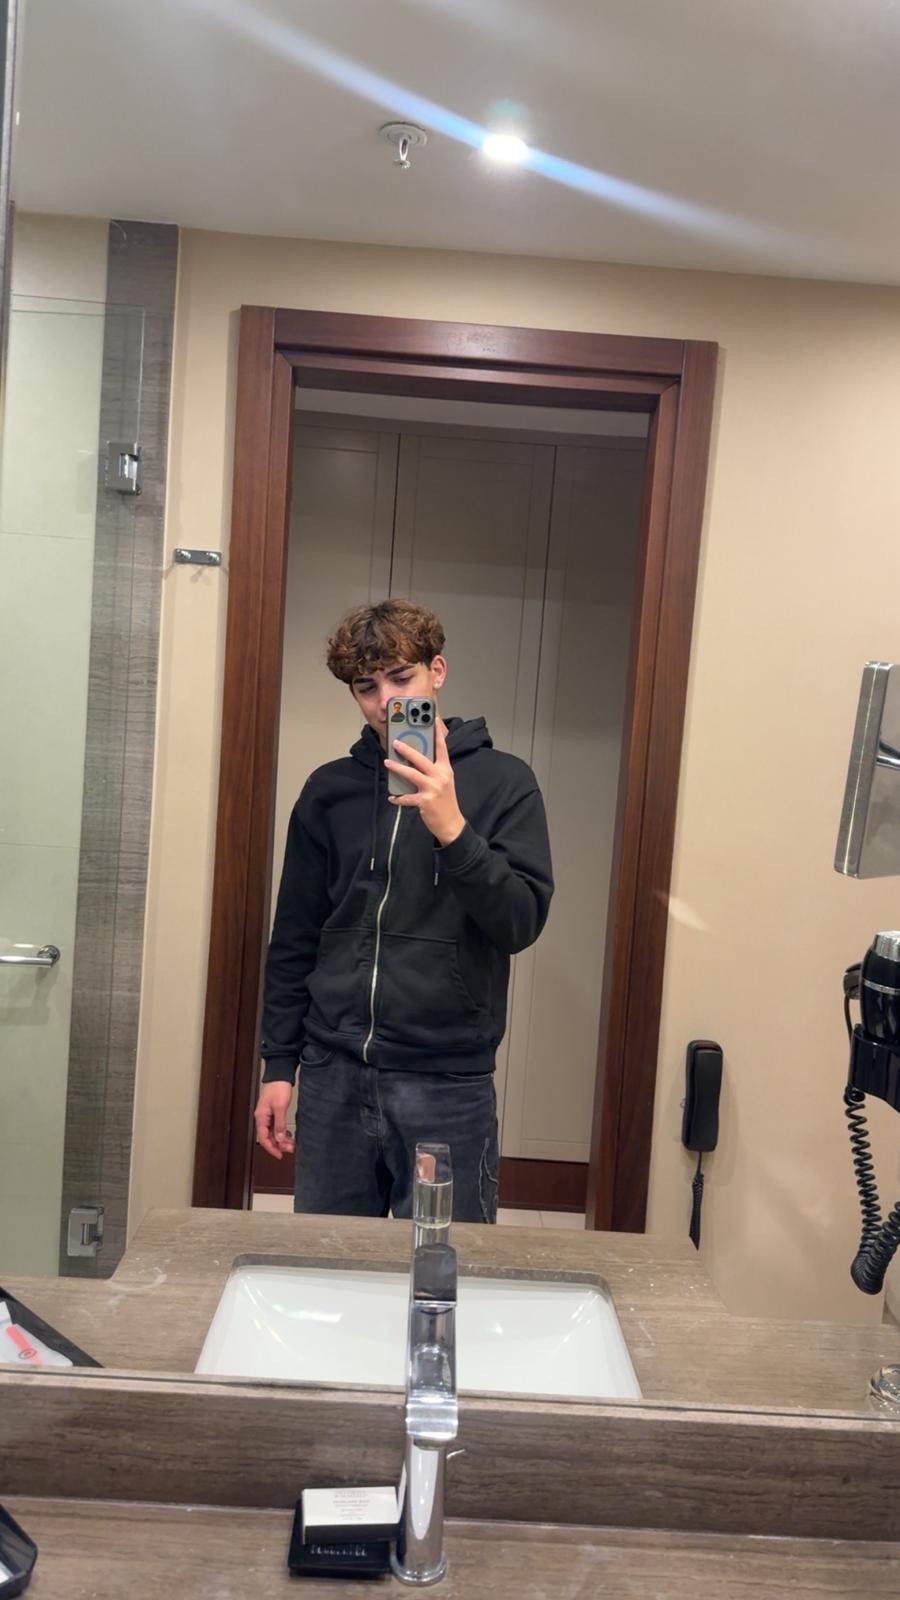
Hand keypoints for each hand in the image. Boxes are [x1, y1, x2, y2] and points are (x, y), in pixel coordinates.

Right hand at [253, 1081, 294, 1159]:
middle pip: (268, 1137)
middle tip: (290, 1149)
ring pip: (273, 1132)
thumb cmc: (278, 1088)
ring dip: (281, 1139)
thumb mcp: (280, 1107)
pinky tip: (289, 1135)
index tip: (280, 1155)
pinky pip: (276, 1126)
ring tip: (291, 1143)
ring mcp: (267, 1115)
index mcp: (261, 1117)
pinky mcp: (273, 1112)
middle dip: (278, 1145)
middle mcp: (262, 1117)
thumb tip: (279, 1138)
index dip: (271, 1148)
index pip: (264, 1138)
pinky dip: (282, 1132)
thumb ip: (280, 1124)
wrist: (279, 1074)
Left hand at [385, 718, 465, 845]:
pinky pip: (407, 797)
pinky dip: (398, 798)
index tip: (432, 718)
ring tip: (387, 763)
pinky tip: (392, 797)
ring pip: (412, 774)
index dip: (437, 732)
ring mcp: (432, 788)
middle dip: (407, 750)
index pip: (442, 747)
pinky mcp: (425, 801)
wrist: (452, 823)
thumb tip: (416, 759)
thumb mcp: (444, 781)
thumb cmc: (446, 801)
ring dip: (397, 768)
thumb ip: (434, 769)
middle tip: (395, 743)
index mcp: (446, 769)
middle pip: (422, 759)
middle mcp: (440, 776)